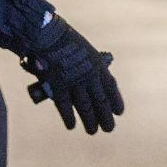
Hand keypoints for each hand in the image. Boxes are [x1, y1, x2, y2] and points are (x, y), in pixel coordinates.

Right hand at [19, 15, 123, 133]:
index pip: (111, 88)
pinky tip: (72, 125)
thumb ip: (89, 67)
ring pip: (86, 108)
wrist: (48, 35)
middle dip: (106, 118)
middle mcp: (89, 77)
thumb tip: (91, 84)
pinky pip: (65, 108)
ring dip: (90, 122)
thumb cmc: (65, 40)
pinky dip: (69, 118)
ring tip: (93, 131)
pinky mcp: (58, 87)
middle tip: (109, 128)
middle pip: (101, 102)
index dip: (116, 102)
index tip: (119, 112)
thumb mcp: (85, 51)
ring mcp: (74, 83)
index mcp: (98, 66)